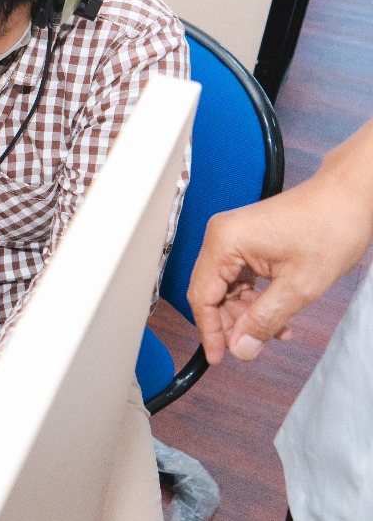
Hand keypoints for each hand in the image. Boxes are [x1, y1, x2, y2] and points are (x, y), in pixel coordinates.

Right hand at [189, 122, 372, 363]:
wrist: (352, 196)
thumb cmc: (330, 227)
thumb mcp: (299, 286)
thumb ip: (264, 320)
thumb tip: (240, 348)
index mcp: (225, 242)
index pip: (203, 296)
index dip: (210, 331)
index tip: (219, 357)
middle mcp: (222, 236)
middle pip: (213, 292)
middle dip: (235, 323)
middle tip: (254, 347)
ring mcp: (234, 236)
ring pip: (228, 288)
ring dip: (250, 313)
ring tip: (278, 331)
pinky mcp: (247, 238)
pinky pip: (241, 276)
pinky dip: (257, 298)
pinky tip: (278, 314)